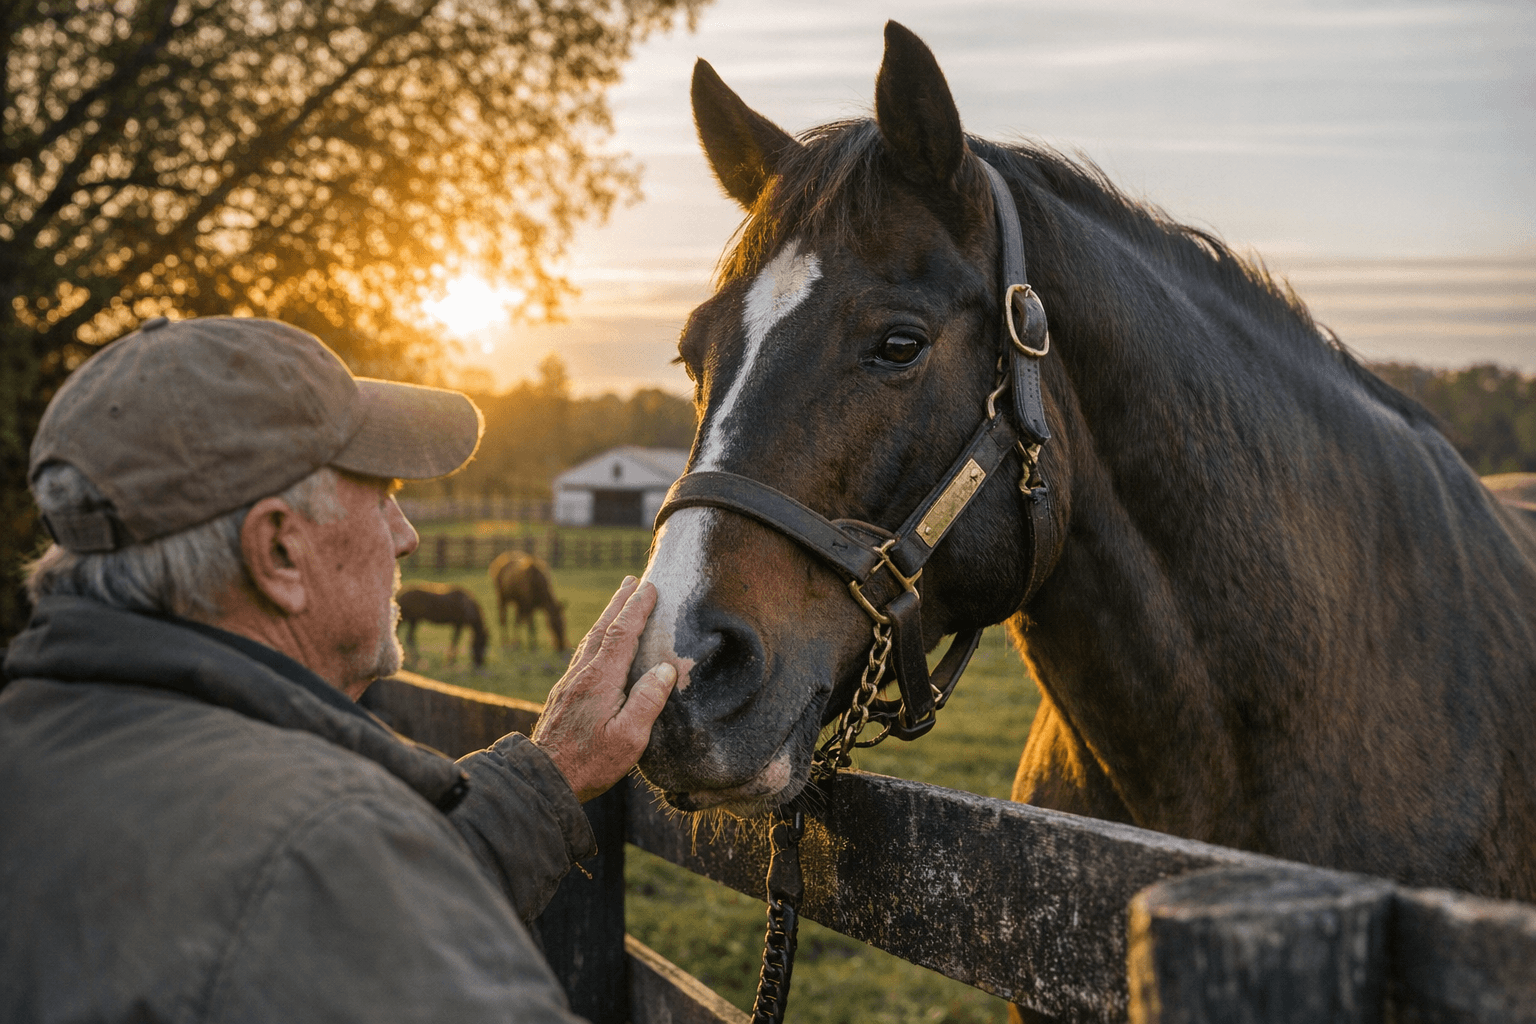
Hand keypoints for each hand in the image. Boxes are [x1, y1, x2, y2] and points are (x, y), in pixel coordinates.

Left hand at [532, 577, 676, 801]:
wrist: (543, 778)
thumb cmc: (590, 763)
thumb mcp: (629, 739)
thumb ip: (648, 701)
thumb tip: (665, 668)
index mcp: (600, 680)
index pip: (622, 634)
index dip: (637, 608)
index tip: (650, 587)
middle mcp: (582, 674)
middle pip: (602, 628)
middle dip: (620, 602)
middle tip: (633, 580)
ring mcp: (570, 683)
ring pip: (590, 639)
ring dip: (607, 616)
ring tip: (619, 602)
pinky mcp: (564, 694)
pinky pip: (583, 653)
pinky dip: (596, 637)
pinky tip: (598, 643)